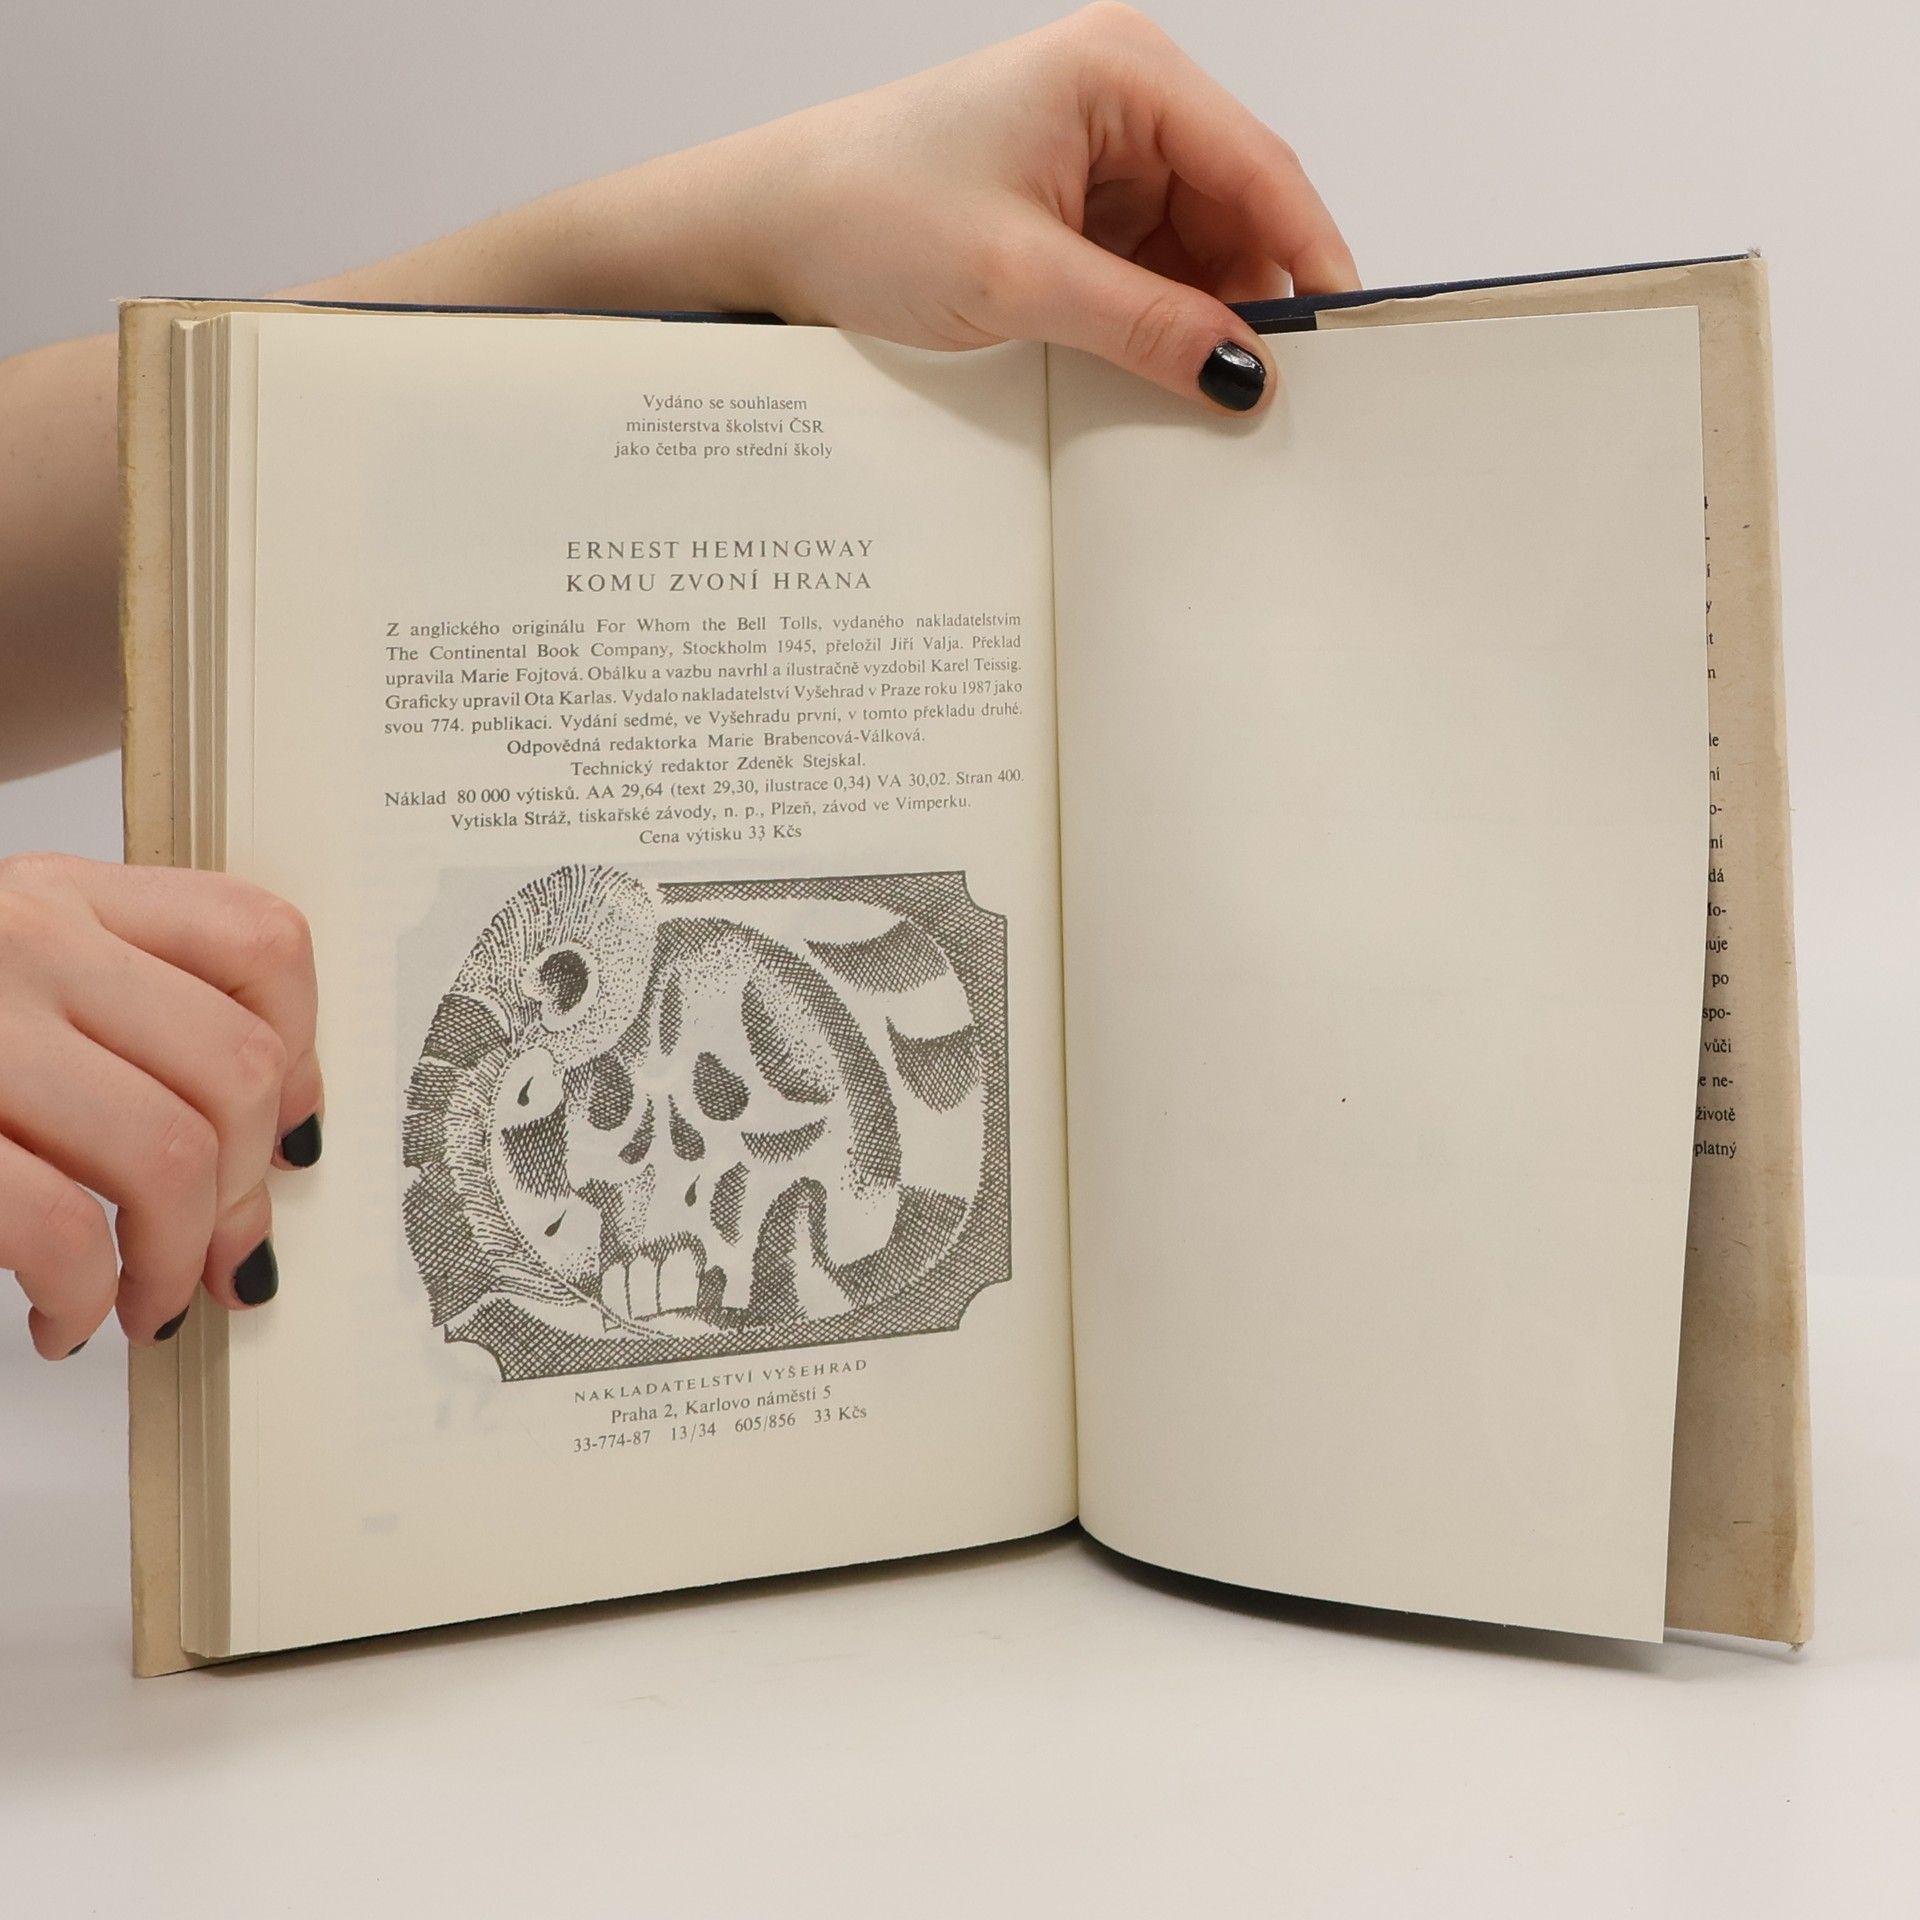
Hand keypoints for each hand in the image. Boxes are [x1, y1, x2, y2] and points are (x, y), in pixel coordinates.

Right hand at [0, 855, 322, 1358]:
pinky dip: (86, 1293)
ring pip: (172, 1150)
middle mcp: (23, 938)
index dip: (307, 1055)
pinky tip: (63, 1316)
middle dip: (251, 1192)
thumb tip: (274, 1132)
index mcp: (60, 894)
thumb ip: (123, 1009)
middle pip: (238, 1066)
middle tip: (218, 1259)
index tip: (291, 1140)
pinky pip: (60, 1224)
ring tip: (141, 1301)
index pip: (262, 939)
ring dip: (176, 1258)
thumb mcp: (8, 971)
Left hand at [555, 4, 1357, 413]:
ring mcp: (1097, 153)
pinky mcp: (1071, 205)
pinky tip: (1158, 375)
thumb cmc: (863, 213)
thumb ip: (1145, 326)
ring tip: (1203, 398)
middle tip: (1273, 399)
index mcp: (1121, 72)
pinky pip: (1148, 268)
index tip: (1343, 346)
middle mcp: (1121, 99)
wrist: (764, 231)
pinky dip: (1159, 322)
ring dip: (1203, 319)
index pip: (1258, 165)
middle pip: (1237, 208)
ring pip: (1197, 247)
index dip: (1309, 257)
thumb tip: (1246, 374)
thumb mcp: (1019, 280)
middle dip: (1254, 299)